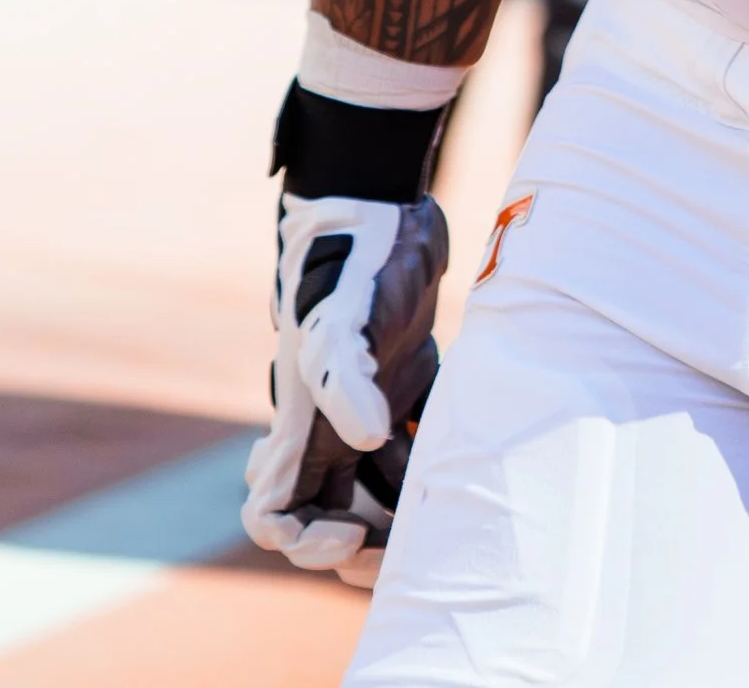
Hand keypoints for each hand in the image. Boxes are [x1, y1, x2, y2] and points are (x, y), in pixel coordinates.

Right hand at [242, 189, 448, 586]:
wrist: (381, 203)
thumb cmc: (350, 266)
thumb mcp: (341, 328)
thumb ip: (346, 385)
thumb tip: (370, 440)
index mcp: (302, 427)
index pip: (276, 517)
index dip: (306, 543)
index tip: (353, 530)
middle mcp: (330, 422)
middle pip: (329, 514)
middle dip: (362, 545)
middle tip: (410, 546)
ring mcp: (369, 398)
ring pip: (376, 482)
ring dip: (402, 508)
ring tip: (446, 512)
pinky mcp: (407, 371)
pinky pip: (416, 434)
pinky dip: (435, 455)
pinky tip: (472, 454)